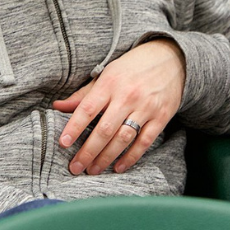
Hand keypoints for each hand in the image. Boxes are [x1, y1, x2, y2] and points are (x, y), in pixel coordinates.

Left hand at [53, 39, 185, 175]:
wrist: (171, 59)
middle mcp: (127, 96)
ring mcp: (146, 107)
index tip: (62, 143)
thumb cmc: (133, 68)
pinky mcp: (161, 117)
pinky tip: (118, 167)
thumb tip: (57, 106)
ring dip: (106, 157)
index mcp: (110, 83)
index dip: (74, 127)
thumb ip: (84, 94)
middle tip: (75, 167)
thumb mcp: (107, 74)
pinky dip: (131, 157)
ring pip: (123, 138)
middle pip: (105, 129)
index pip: (88, 109)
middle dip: (88, 151)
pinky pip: (144, 141)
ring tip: (93, 170)